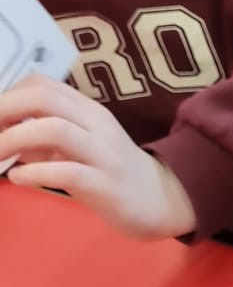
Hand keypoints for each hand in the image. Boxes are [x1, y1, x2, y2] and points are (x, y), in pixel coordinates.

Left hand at [0, 74, 194, 238]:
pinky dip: (34, 172)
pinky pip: (67, 173)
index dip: (8, 95)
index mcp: (88, 111)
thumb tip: (4, 134)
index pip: (42, 84)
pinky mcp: (107, 186)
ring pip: (54, 129)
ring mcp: (104, 155)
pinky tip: (18, 179)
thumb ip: (44, 139)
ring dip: (13, 140)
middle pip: (45, 98)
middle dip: (5, 109)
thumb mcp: (79, 148)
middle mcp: (97, 125)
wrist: (163, 202)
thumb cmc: (114, 173)